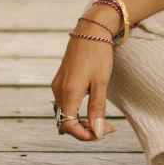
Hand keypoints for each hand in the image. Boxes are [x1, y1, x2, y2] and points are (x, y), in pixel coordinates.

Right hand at [50, 7, 118, 141]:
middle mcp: (58, 89)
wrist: (91, 29)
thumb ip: (97, 110)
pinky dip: (76, 110)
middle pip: (65, 121)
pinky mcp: (60, 79)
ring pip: (64, 112)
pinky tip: (90, 106)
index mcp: (68, 92)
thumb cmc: (98, 54)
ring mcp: (57, 83)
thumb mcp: (101, 83)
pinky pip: (64, 102)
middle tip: (106, 126)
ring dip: (80, 120)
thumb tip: (97, 133)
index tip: (103, 133)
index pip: (69, 126)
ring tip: (100, 118)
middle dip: (85, 129)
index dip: (85, 135)